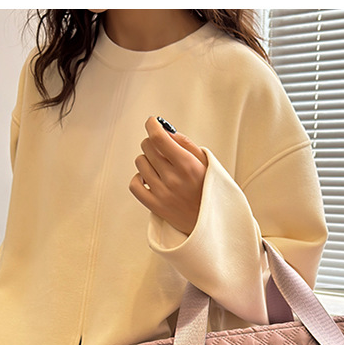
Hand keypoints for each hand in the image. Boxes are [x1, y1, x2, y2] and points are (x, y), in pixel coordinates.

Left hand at [129, 116, 208, 234]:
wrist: (210, 222)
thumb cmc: (208, 190)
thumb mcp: (205, 163)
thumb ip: (185, 144)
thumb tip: (164, 130)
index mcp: (188, 165)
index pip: (159, 138)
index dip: (152, 125)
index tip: (152, 122)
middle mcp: (173, 179)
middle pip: (147, 146)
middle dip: (153, 143)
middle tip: (162, 150)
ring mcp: (162, 193)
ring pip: (140, 162)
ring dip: (147, 160)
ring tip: (160, 167)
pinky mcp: (155, 206)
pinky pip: (134, 184)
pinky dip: (139, 178)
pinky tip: (149, 178)